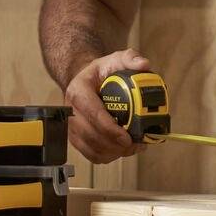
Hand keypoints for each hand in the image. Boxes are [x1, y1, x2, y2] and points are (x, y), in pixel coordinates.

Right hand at [64, 48, 152, 163]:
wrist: (86, 82)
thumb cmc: (101, 73)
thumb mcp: (115, 59)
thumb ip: (130, 58)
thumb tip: (144, 65)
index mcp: (78, 90)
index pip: (92, 113)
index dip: (109, 128)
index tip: (126, 137)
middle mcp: (71, 110)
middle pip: (91, 135)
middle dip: (114, 145)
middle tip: (135, 144)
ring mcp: (71, 127)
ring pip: (91, 149)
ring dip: (113, 152)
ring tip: (132, 147)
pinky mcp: (76, 139)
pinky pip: (91, 155)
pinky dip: (108, 157)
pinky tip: (122, 151)